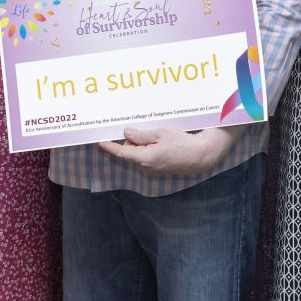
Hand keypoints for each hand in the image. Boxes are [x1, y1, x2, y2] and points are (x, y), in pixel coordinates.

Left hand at [96, 126, 238, 175]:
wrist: (202, 155)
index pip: (121, 152)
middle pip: (130, 151)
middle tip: (146, 129)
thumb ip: (141, 135)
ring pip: (139, 154)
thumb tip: (126, 134)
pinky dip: (150, 149)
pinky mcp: (159, 170)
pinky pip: (148, 157)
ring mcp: (153, 170)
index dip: (109, 146)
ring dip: (143, 144)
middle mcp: (147, 167)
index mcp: (145, 158)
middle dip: (133, 140)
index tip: (99, 141)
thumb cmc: (182, 143)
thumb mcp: (160, 134)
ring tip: (160, 136)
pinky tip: (163, 143)